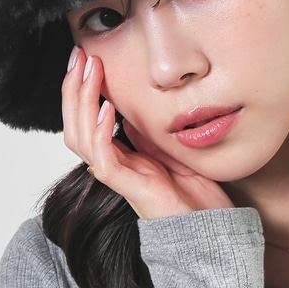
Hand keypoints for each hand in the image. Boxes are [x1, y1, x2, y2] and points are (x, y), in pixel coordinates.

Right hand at [62, 47, 234, 219]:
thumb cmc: (196, 197)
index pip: (87, 120)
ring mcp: (121, 178)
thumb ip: (148, 135)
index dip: (81, 91)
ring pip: (82, 140)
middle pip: (76, 126)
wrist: (213, 230)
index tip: (85, 59)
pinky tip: (106, 109)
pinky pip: (105, 160)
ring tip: (89, 73)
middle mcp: (115, 167)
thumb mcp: (170, 152)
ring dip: (83, 103)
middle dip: (74, 89)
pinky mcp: (132, 189)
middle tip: (79, 57)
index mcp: (122, 157)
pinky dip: (101, 132)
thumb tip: (131, 112)